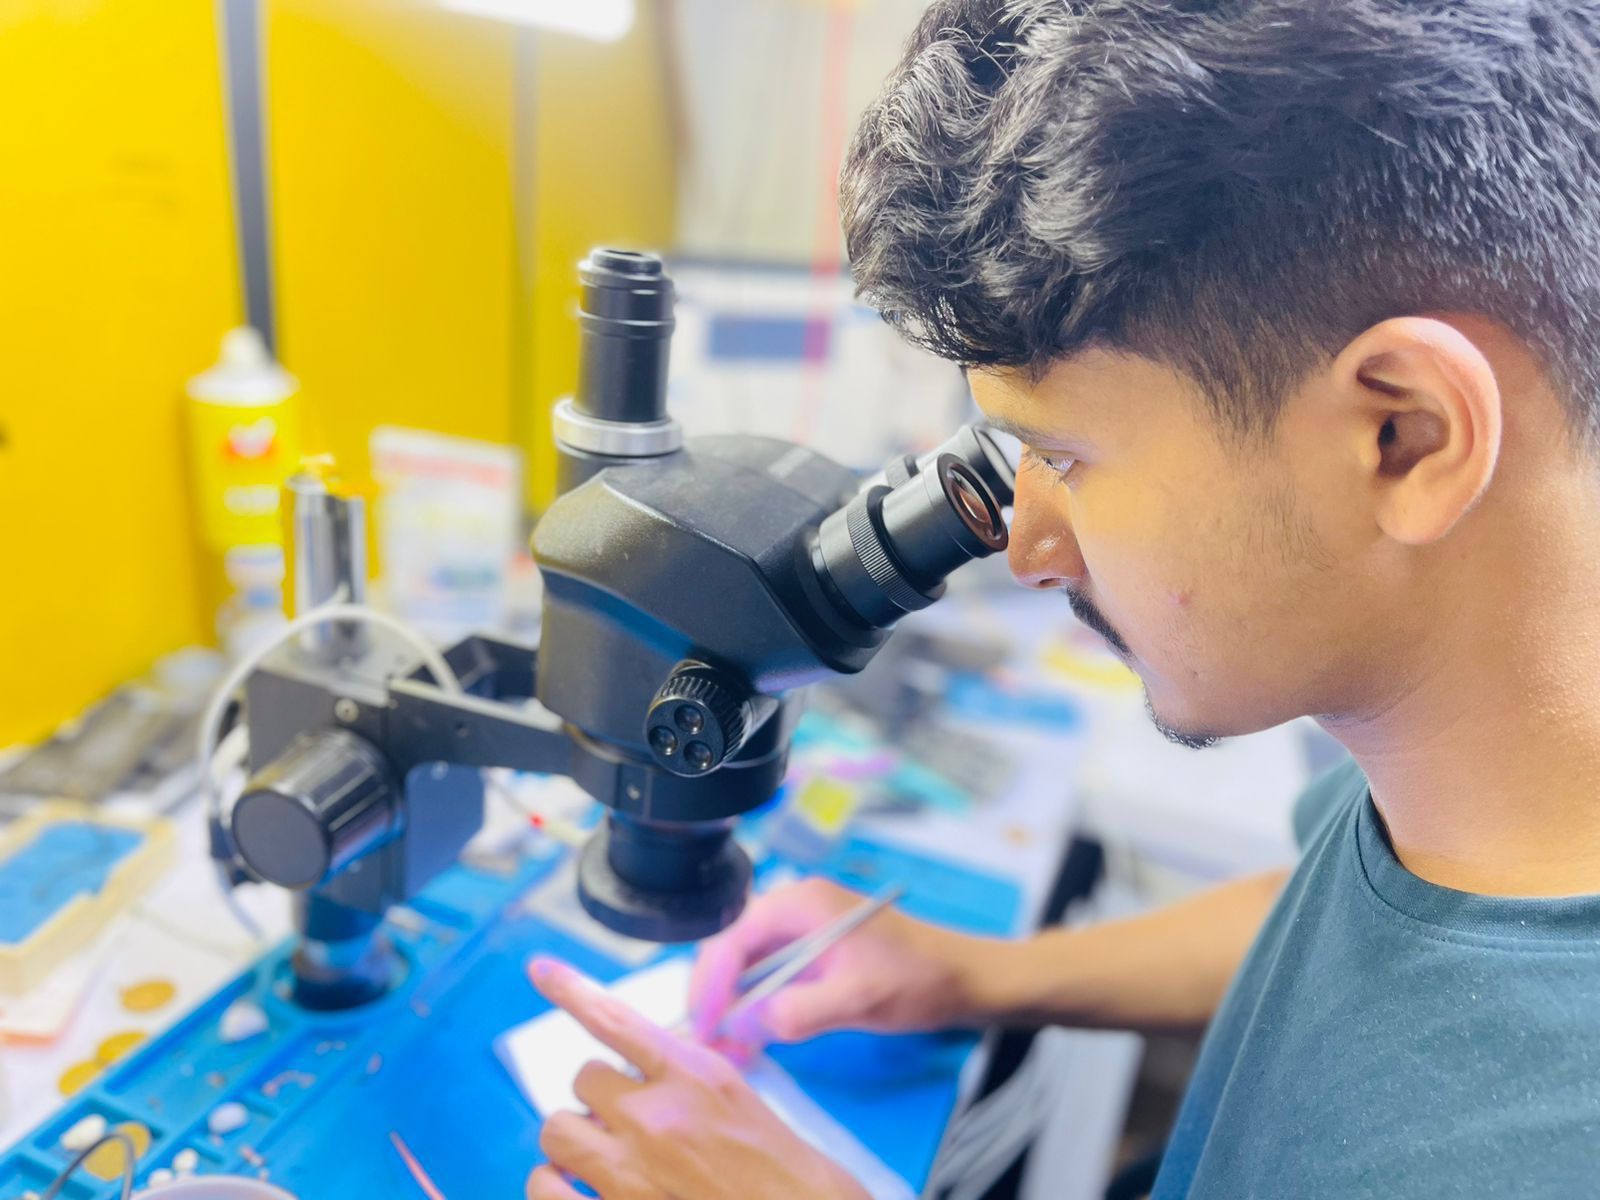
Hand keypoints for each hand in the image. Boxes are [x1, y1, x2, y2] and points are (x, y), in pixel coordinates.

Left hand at [525, 957, 868, 1199]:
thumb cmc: (782, 1170)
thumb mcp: (739, 1099)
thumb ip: (686, 1076)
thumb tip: (636, 1071)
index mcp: (694, 1076)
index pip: (616, 1019)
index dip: (570, 989)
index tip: (539, 968)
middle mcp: (656, 1117)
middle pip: (583, 1079)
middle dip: (601, 1097)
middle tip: (625, 1120)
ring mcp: (630, 1173)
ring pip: (556, 1129)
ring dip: (573, 1138)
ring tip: (598, 1155)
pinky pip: (544, 1188)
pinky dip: (551, 1185)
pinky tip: (572, 1187)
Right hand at [688, 877, 993, 1049]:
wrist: (964, 977)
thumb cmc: (916, 978)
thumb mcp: (858, 998)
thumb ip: (798, 1011)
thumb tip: (742, 1025)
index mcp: (801, 903)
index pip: (733, 939)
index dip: (711, 985)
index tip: (705, 1029)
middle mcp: (795, 909)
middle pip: (734, 951)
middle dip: (717, 999)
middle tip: (710, 1046)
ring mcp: (803, 930)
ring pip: (749, 967)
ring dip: (735, 1008)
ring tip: (728, 1051)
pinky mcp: (813, 954)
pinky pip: (772, 977)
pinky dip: (759, 1008)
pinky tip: (753, 1040)